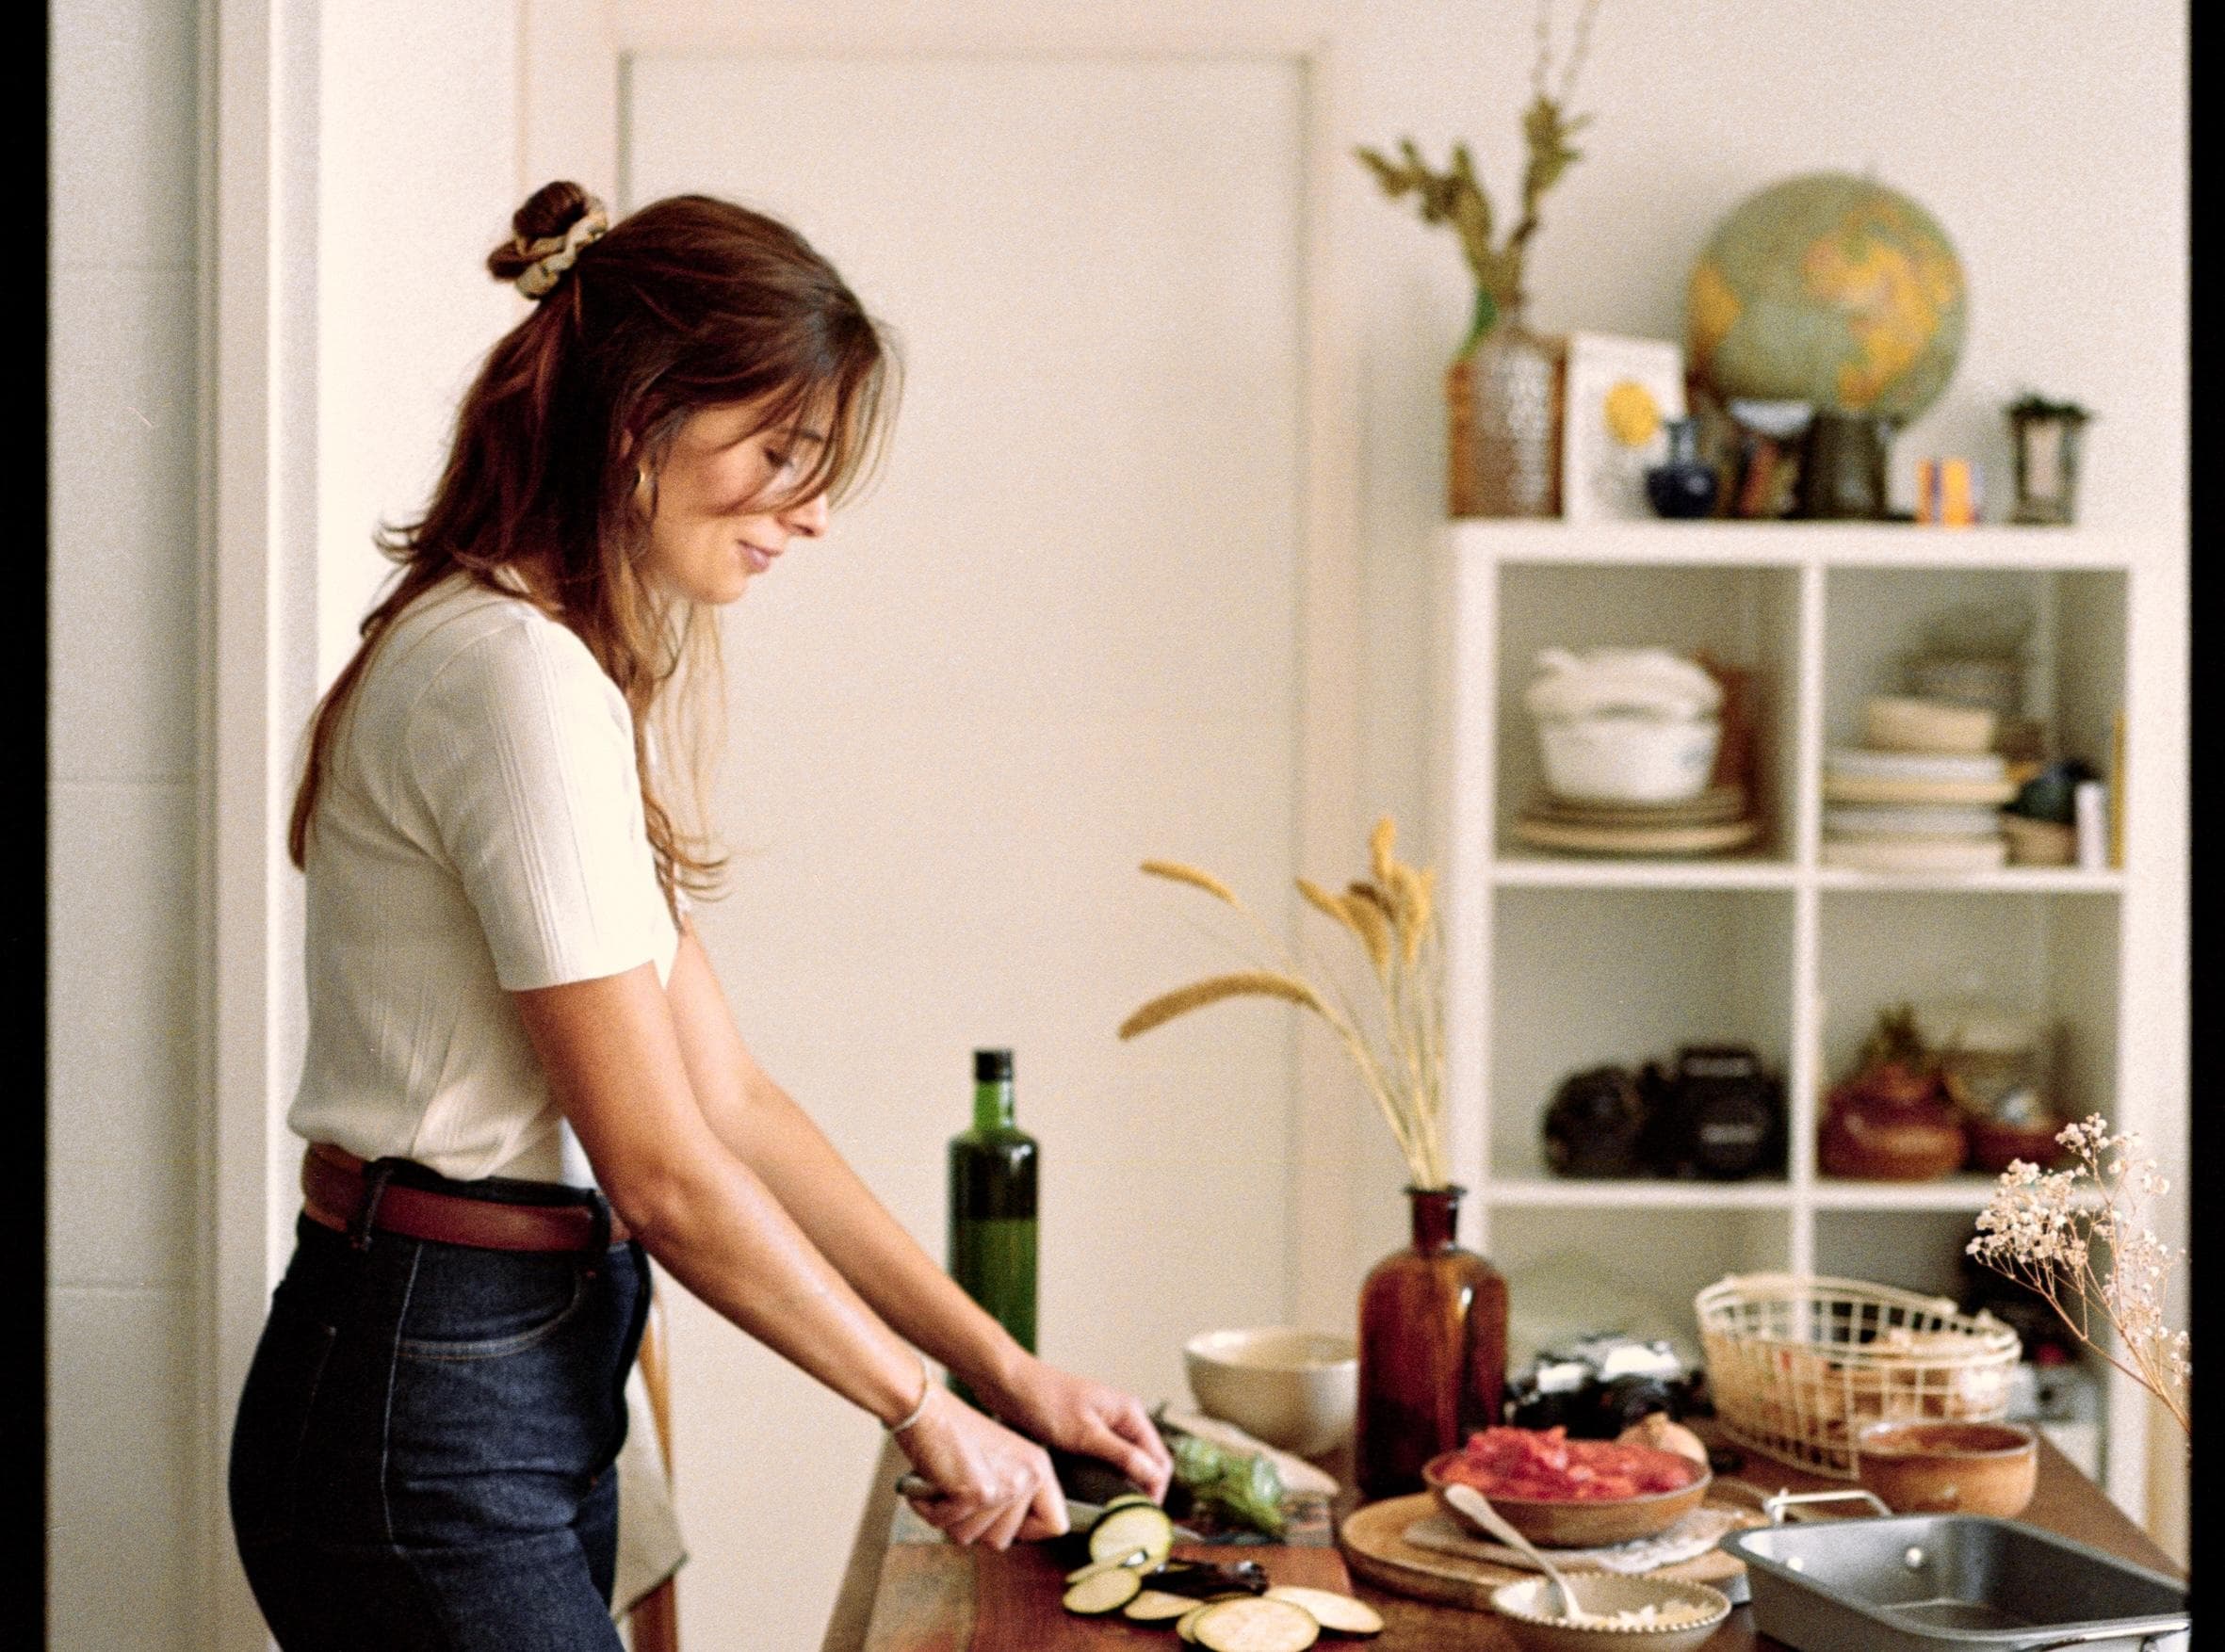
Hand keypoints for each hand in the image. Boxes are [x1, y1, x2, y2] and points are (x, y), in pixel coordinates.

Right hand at [893, 1385, 1069, 1549]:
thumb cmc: (954, 1433)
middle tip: (959, 1493)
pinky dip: (929, 1508)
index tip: (998, 1520)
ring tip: (945, 1483)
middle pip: (1001, 1541)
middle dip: (972, 1525)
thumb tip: (1006, 1535)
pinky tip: (930, 1482)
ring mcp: (1005, 1486)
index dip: (1024, 1532)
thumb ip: (1012, 1494)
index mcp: (1039, 1468)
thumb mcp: (1000, 1462)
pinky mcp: (977, 1492)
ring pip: (970, 1537)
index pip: (1055, 1525)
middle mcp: (1028, 1477)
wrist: (927, 1409)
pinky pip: (944, 1524)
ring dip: (948, 1517)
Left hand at [972, 1354, 1174, 1504]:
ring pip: (1129, 1462)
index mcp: (1130, 1412)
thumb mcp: (1085, 1433)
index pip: (1159, 1459)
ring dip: (1126, 1484)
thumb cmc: (1046, 1401)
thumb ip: (1122, 1454)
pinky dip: (1109, 1476)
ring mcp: (1106, 1426)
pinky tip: (1098, 1492)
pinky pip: (1109, 1459)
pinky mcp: (1088, 1434)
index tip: (1143, 1516)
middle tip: (1128, 1519)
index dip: (1156, 1489)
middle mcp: (1123, 1418)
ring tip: (1114, 1510)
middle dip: (1143, 1489)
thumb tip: (1153, 1475)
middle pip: (1148, 1462)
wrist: (1011, 1386)